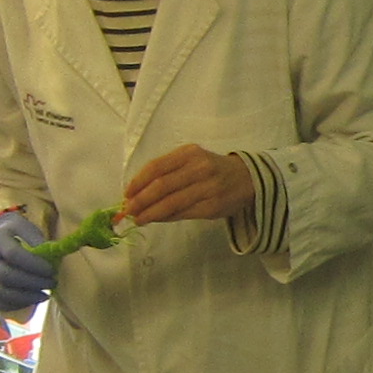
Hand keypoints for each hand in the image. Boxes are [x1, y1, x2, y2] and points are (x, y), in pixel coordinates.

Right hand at [0, 207, 58, 315]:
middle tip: (52, 282)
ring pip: (0, 292)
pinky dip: (14, 305)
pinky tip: (31, 300)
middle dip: (33, 282)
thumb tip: (50, 253)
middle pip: (7, 276)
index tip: (51, 269)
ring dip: (25, 297)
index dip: (34, 264)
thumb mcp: (25, 226)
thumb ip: (36, 238)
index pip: (13, 254)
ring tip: (45, 295)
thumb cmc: (15, 233)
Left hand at [122, 144, 255, 227]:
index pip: (156, 167)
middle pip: (161, 186)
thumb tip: (137, 193)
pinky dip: (166, 218)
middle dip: (141, 200)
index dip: (138, 182)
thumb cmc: (211, 169)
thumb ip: (167, 172)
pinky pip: (183, 213)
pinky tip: (157, 220)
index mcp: (189, 153)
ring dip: (151, 213)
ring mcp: (208, 188)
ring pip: (171, 203)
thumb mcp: (191, 160)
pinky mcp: (213, 206)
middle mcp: (199, 168)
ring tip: (138, 219)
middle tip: (128, 211)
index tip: (126, 194)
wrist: (247, 178)